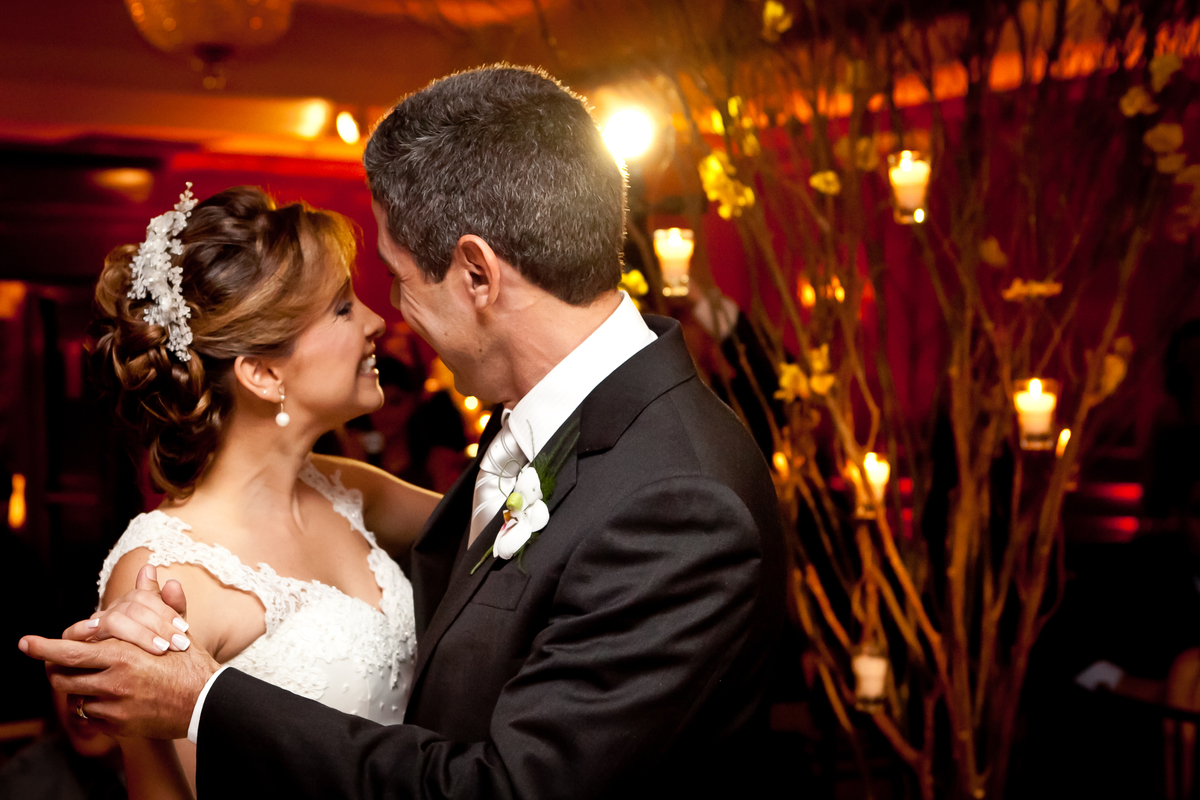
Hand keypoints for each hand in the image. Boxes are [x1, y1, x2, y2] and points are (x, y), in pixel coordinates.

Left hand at [19, 568, 219, 738]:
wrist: (206, 702)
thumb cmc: (190, 662)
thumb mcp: (174, 627)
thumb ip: (155, 600)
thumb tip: (150, 569)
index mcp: (122, 653)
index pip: (69, 651)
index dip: (43, 647)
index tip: (24, 643)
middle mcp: (113, 680)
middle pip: (63, 677)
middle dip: (54, 670)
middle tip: (53, 666)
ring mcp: (114, 706)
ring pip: (75, 698)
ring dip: (78, 689)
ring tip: (91, 681)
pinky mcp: (118, 725)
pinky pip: (91, 716)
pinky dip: (95, 707)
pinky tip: (110, 699)